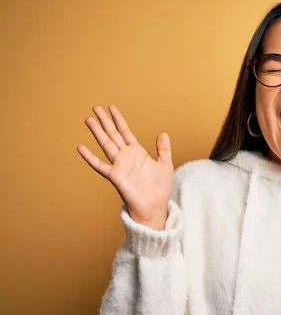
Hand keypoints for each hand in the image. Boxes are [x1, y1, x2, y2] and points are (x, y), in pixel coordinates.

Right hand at [77, 105, 173, 229]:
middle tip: (95, 107)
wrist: (155, 207)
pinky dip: (90, 157)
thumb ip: (163, 149)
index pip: (125, 132)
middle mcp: (126, 157)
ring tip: (89, 120)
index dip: (119, 120)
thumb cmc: (160, 189)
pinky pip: (100, 165)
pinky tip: (81, 147)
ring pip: (106, 145)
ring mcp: (120, 166)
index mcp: (138, 153)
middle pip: (113, 135)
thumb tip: (163, 133)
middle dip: (105, 121)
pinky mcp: (115, 177)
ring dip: (97, 133)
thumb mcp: (165, 165)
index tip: (112, 107)